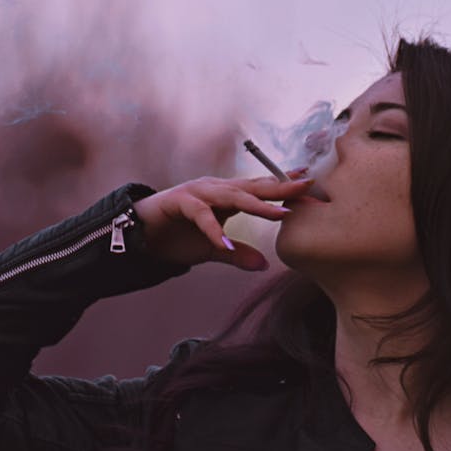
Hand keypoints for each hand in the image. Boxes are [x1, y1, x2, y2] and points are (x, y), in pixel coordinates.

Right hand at [131, 170, 311, 270]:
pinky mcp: (179, 203)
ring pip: (233, 196)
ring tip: (280, 215)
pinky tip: (226, 244)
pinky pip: (201, 215)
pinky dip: (214, 231)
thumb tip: (264, 266)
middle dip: (282, 187)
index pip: (261, 189)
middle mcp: (215, 189)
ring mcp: (197, 193)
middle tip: (307, 188)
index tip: (311, 185)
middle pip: (254, 187)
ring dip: (257, 206)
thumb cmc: (177, 236)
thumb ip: (237, 254)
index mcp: (226, 195)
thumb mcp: (213, 250)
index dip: (285, 187)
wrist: (140, 234)